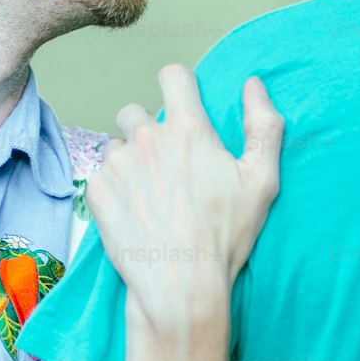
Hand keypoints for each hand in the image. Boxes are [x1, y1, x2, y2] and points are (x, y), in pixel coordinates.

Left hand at [86, 65, 282, 320]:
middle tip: (166, 166)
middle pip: (136, 112)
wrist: (180, 284)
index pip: (173, 76)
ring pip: (116, 146)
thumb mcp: (262, 180)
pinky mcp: (96, 191)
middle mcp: (146, 138)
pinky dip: (113, 189)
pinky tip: (133, 213)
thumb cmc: (225, 235)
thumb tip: (253, 84)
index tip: (182, 103)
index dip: (178, 85)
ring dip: (129, 161)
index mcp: (188, 130)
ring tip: (149, 194)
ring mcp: (117, 164)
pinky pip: (101, 176)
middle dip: (148, 130)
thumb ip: (263, 125)